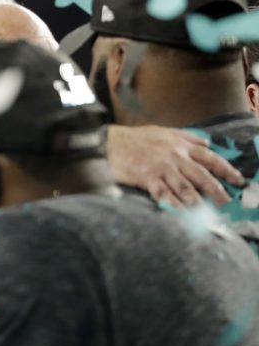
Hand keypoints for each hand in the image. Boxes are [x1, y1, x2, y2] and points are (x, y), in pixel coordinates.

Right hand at [107, 125, 244, 205]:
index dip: (226, 170)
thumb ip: (186, 137)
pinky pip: (164, 194)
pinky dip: (174, 205)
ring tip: (207, 213)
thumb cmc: (133, 138)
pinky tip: (181, 214)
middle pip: (202, 175)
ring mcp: (162, 167)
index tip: (238, 180)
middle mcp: (175, 156)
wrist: (107, 142)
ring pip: (186, 187)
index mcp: (180, 145)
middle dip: (217, 190)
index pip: (210, 158)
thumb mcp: (163, 131)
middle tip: (226, 202)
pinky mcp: (147, 178)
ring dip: (198, 201)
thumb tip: (207, 143)